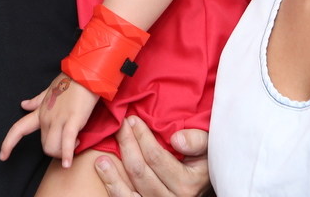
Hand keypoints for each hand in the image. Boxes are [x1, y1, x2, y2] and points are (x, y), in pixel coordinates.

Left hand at [0, 73, 98, 167]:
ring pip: (52, 148)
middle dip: (55, 150)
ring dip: (62, 153)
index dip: (8, 143)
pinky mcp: (73, 120)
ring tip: (75, 144)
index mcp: (40, 111)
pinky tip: (68, 163)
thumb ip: (36, 101)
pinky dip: (67, 155)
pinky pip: (66, 142)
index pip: (18, 129)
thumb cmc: (69, 82)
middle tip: (68, 145)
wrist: (85, 74)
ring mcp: (58, 119)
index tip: (2, 156)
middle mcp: (46, 118)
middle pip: (43, 145)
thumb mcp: (49, 90)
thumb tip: (23, 105)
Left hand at [95, 116, 210, 196]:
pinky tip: (104, 172)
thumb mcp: (208, 147)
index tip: (132, 120)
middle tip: (119, 126)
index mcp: (187, 183)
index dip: (142, 137)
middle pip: (140, 171)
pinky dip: (113, 187)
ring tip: (101, 157)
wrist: (202, 184)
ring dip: (113, 173)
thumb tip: (176, 139)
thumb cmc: (202, 161)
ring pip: (130, 191)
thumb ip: (197, 140)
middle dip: (127, 145)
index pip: (156, 157)